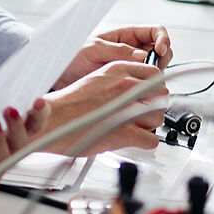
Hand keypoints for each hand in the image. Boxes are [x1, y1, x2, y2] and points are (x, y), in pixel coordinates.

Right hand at [42, 60, 166, 154]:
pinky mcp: (125, 132)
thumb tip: (135, 89)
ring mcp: (126, 109)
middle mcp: (125, 86)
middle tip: (143, 114)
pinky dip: (145, 143)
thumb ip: (118, 82)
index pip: (155, 74)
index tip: (147, 96)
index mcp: (117, 70)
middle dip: (155, 106)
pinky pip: (151, 140)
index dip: (153, 88)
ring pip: (159, 117)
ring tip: (135, 128)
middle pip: (162, 95)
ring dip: (150, 125)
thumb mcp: (95, 80)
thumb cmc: (67, 105)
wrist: (51, 120)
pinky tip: (133, 141)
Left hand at [54, 25, 171, 88]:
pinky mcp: (128, 81)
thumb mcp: (94, 48)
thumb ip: (118, 51)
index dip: (163, 39)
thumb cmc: (73, 54)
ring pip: (156, 69)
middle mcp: (133, 49)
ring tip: (143, 81)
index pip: (156, 31)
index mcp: (126, 35)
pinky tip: (139, 90)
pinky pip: (145, 83)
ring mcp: (132, 66)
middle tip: (153, 70)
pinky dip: (147, 87)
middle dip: (162, 59)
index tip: (160, 51)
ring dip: (155, 75)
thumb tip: (142, 55)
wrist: (60, 74)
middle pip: (162, 51)